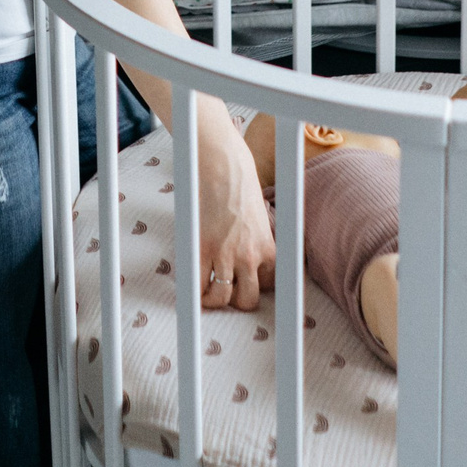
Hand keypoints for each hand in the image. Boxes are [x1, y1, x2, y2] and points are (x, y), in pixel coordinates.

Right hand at [195, 100, 275, 309]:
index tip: (249, 286)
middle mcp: (250, 255)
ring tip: (207, 292)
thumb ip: (260, 238)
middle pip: (248, 300)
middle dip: (237, 300)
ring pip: (223, 298)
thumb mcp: (261, 216)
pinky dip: (195, 291)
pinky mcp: (203, 248)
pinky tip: (193, 286)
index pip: (273, 286)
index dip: (259, 289)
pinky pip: (199, 284)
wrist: (224, 167)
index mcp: (268, 247)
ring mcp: (226, 254)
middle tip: (227, 290)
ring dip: (214, 300)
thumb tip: (255, 251)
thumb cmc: (241, 185)